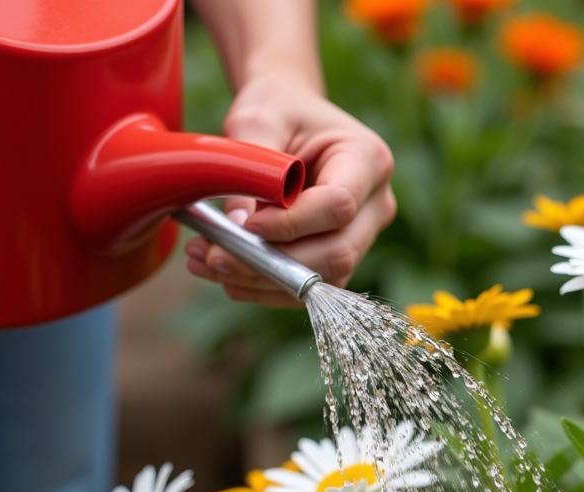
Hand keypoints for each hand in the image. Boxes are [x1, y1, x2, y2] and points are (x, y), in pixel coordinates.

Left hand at [185, 73, 396, 306]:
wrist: (289, 122)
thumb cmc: (278, 111)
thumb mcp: (258, 118)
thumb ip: (250, 167)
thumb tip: (238, 225)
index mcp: (368, 160)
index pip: (339, 205)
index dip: (291, 223)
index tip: (243, 223)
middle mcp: (376, 204)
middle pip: (338, 253)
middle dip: (274, 263)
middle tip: (214, 256)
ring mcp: (362, 237)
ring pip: (322, 279)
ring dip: (262, 280)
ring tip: (207, 262)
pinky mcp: (339, 259)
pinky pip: (307, 286)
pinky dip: (263, 287)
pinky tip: (225, 273)